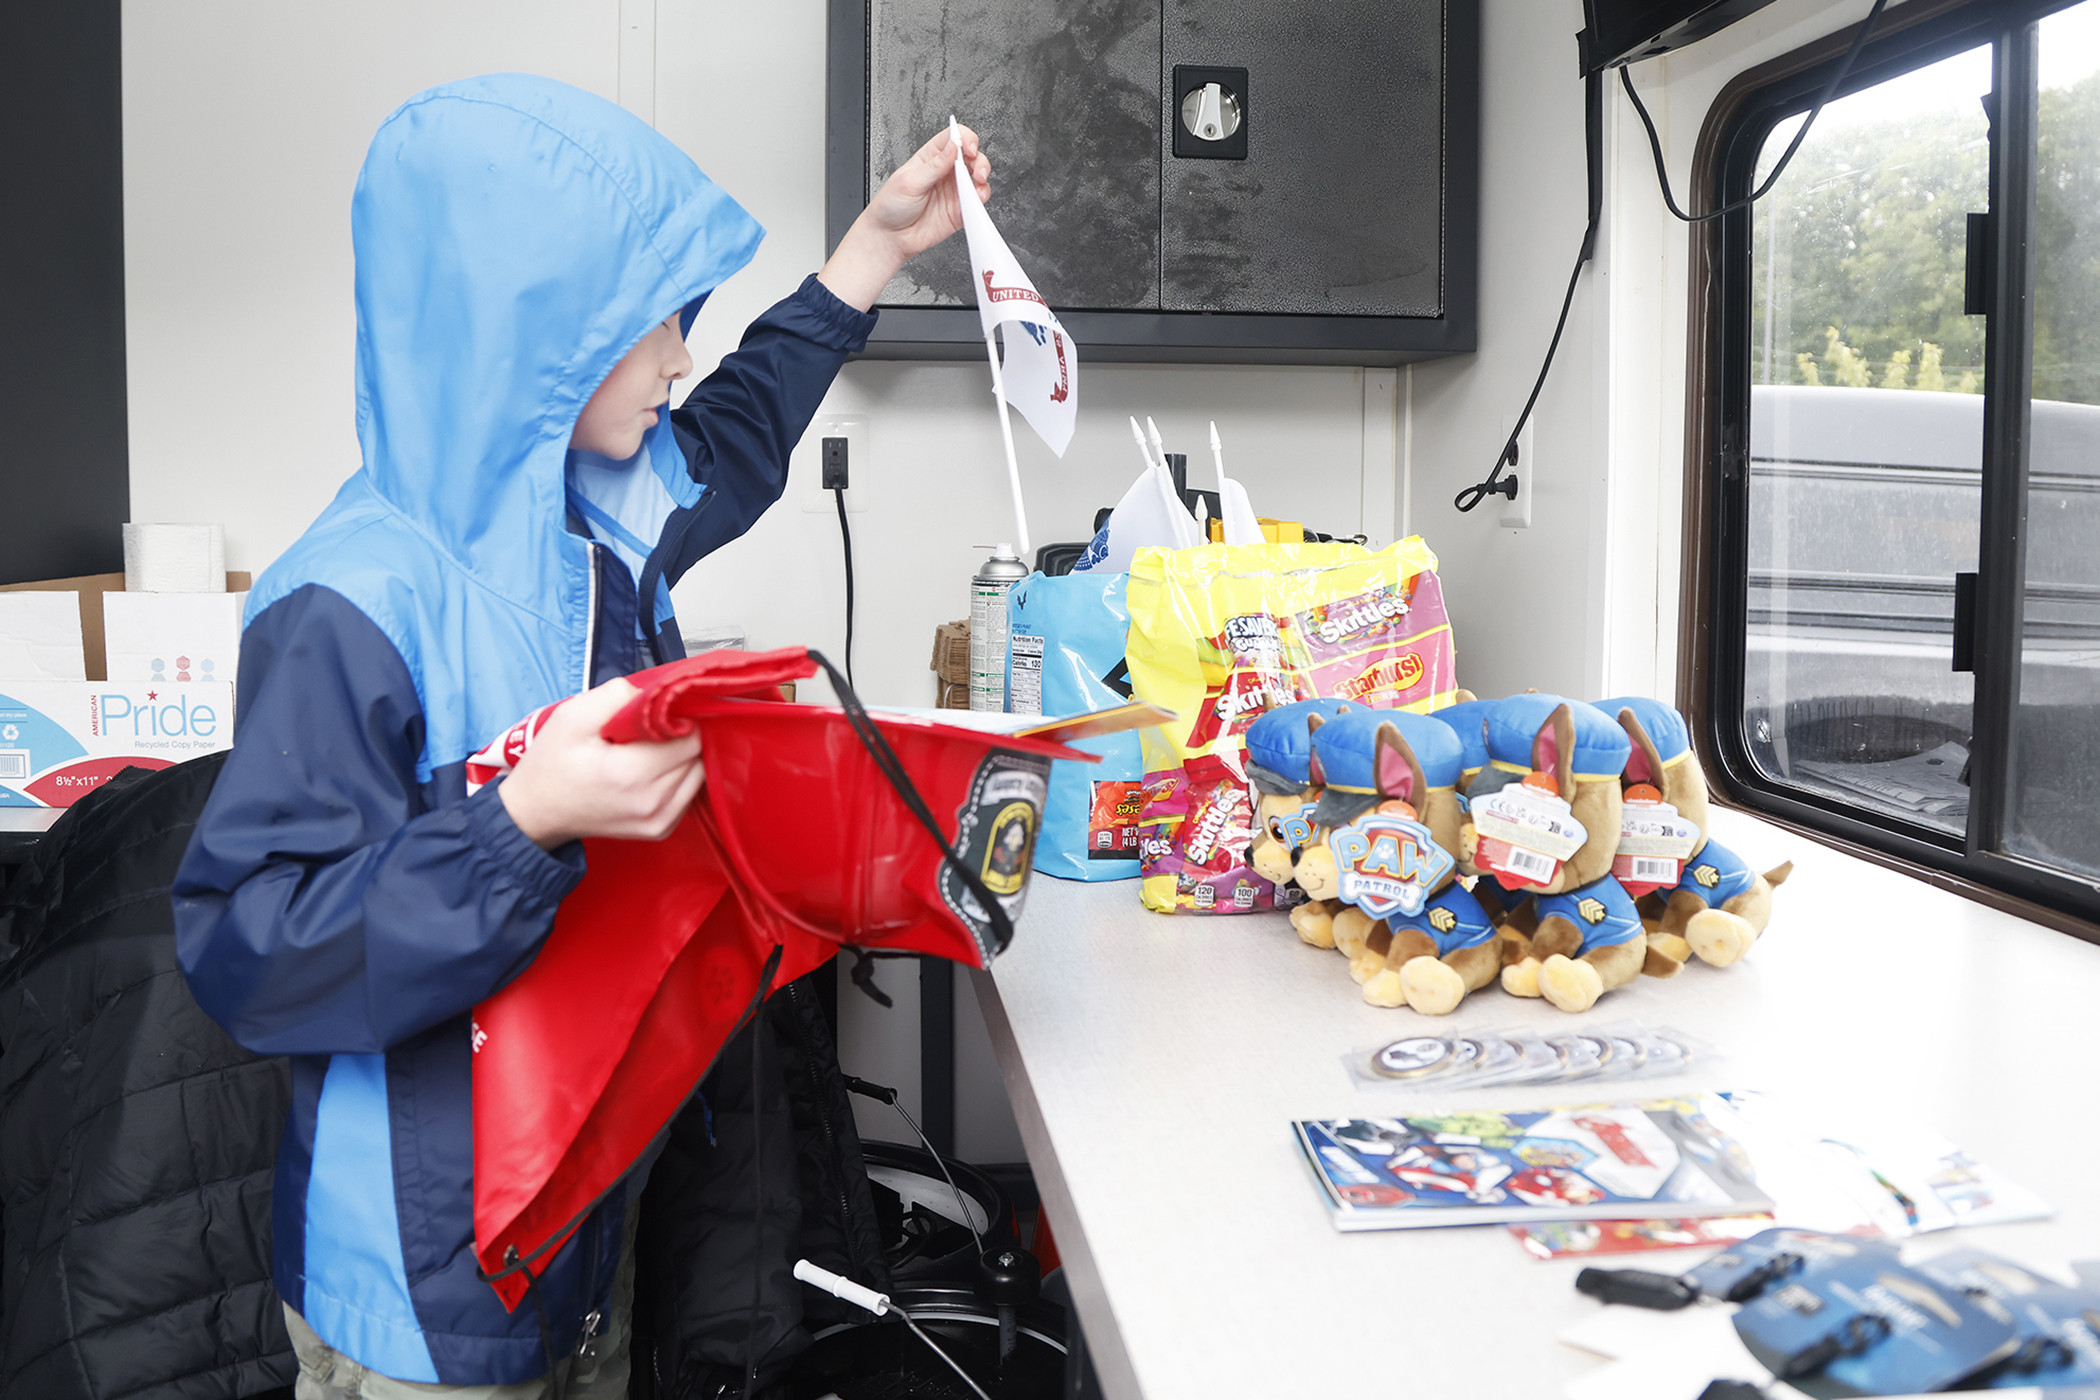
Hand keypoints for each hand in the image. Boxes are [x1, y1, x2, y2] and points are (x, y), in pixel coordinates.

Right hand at [498, 678, 704, 847]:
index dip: (674, 719)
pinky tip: (648, 772)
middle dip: (678, 738)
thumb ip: (617, 695)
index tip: (651, 718)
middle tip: (645, 735)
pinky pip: (688, 793)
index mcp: (631, 773)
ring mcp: (659, 820)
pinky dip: (677, 778)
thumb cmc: (551, 764)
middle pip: (696, 755)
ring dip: (680, 758)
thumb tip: (657, 693)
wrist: (536, 812)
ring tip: (646, 753)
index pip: (689, 737)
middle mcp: (651, 802)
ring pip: (698, 774)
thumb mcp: (572, 716)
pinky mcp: (661, 829)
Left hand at [817, 124, 990, 311]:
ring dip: (983, 179)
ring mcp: (954, 190)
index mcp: (930, 158)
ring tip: (978, 184)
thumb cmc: (891, 206)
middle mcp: (944, 172)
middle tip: (976, 170)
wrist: (890, 237)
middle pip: (971, 156)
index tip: (968, 147)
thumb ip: (934, 166)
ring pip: (978, 177)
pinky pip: (976, 201)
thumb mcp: (909, 181)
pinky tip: (975, 199)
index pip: (952, 138)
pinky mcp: (959, 209)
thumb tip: (953, 147)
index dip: (964, 138)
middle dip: (979, 160)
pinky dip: (980, 199)